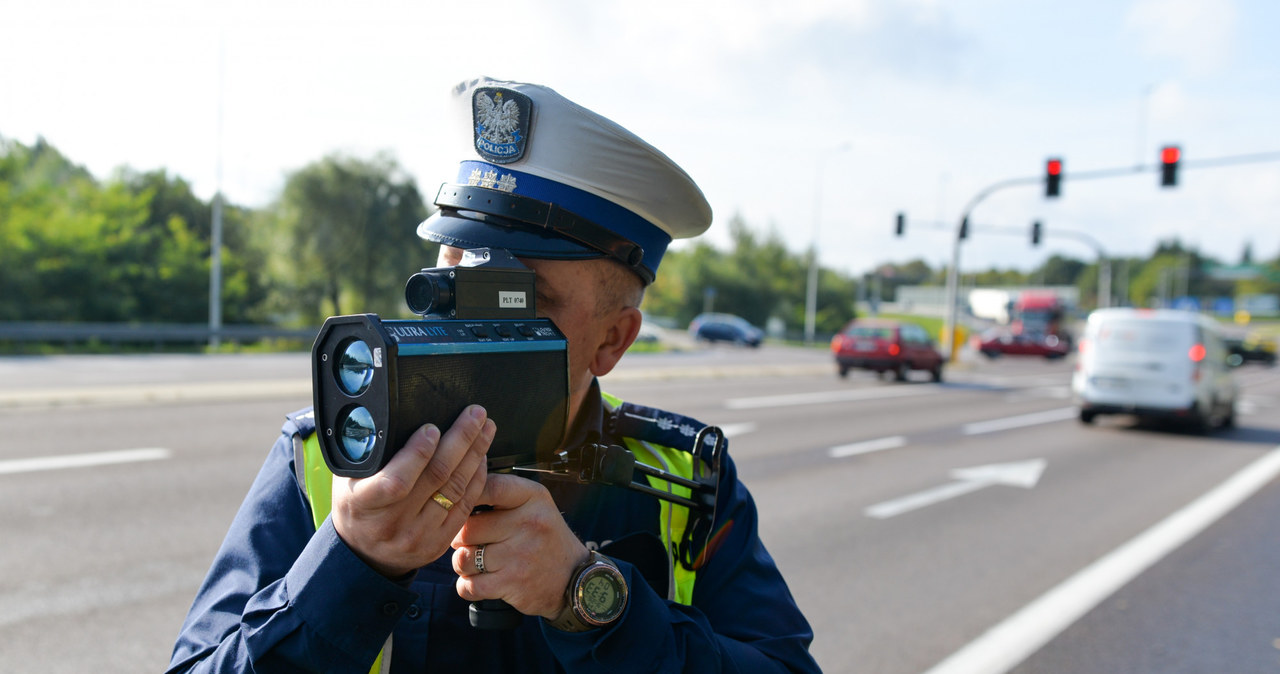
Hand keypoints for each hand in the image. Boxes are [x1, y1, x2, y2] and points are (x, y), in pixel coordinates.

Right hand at [332, 405, 494, 577]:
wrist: (362, 554)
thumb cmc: (356, 505)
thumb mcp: (347, 479)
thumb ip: (367, 454)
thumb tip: (391, 419)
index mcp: (364, 505)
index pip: (396, 480)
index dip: (418, 453)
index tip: (432, 427)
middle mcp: (393, 524)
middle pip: (436, 478)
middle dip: (460, 440)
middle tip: (476, 414)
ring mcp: (418, 536)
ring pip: (455, 489)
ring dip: (475, 454)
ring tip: (485, 428)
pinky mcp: (438, 543)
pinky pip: (464, 506)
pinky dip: (476, 478)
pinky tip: (481, 457)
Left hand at [451, 473, 589, 618]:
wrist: (573, 578)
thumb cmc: (546, 538)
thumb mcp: (535, 504)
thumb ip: (502, 493)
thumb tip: (459, 493)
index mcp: (533, 498)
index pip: (490, 487)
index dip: (467, 496)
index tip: (460, 504)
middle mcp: (527, 524)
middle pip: (468, 528)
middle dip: (460, 537)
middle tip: (467, 541)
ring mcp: (519, 555)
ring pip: (463, 559)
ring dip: (461, 563)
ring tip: (474, 561)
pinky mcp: (511, 584)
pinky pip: (468, 586)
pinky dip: (466, 586)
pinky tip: (477, 581)